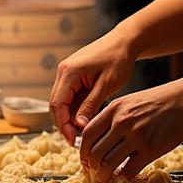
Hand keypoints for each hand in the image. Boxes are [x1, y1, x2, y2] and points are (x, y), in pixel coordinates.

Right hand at [49, 29, 136, 143]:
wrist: (125, 41)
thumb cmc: (118, 59)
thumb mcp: (106, 85)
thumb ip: (91, 105)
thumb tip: (80, 126)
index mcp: (69, 72)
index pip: (58, 104)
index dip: (63, 125)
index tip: (72, 140)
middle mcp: (64, 72)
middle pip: (57, 104)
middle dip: (65, 124)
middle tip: (78, 141)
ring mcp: (68, 74)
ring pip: (63, 102)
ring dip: (71, 118)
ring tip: (85, 133)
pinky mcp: (75, 76)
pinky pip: (71, 97)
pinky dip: (77, 109)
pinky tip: (87, 120)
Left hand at [79, 77, 182, 182]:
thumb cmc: (159, 101)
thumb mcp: (130, 102)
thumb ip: (114, 117)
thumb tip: (99, 137)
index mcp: (114, 109)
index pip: (88, 134)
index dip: (83, 151)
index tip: (85, 159)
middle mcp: (122, 123)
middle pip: (95, 152)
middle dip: (91, 167)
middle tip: (93, 173)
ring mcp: (136, 137)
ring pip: (109, 164)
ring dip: (104, 175)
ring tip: (105, 179)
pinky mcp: (150, 149)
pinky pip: (130, 170)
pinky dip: (124, 176)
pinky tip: (125, 175)